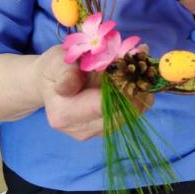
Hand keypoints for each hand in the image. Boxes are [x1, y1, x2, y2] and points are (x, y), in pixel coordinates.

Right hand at [36, 46, 151, 140]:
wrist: (50, 84)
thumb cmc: (54, 69)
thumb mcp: (56, 62)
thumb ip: (67, 72)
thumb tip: (77, 80)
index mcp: (65, 113)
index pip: (102, 107)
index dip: (122, 89)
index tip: (133, 68)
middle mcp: (81, 128)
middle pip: (121, 114)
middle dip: (136, 89)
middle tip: (143, 65)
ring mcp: (95, 131)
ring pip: (130, 115)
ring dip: (140, 92)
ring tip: (142, 68)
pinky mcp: (107, 127)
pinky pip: (130, 113)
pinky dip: (137, 95)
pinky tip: (137, 77)